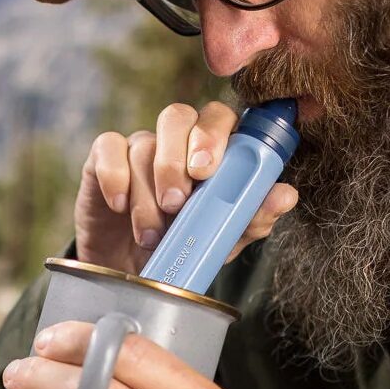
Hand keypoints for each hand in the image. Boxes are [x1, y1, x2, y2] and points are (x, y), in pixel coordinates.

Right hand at [74, 100, 297, 275]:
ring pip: (142, 144)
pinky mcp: (103, 159)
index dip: (214, 135)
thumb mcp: (220, 240)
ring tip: (151, 234)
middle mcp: (175, 140)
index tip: (207, 172)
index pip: (219, 118)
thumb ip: (252, 218)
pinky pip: (107, 148)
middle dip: (176, 157)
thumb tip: (286, 195)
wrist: (132, 274)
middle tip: (178, 201)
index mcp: (211, 150)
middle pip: (177, 115)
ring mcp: (138, 147)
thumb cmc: (183, 248)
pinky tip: (119, 206)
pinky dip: (114, 178)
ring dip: (146, 193)